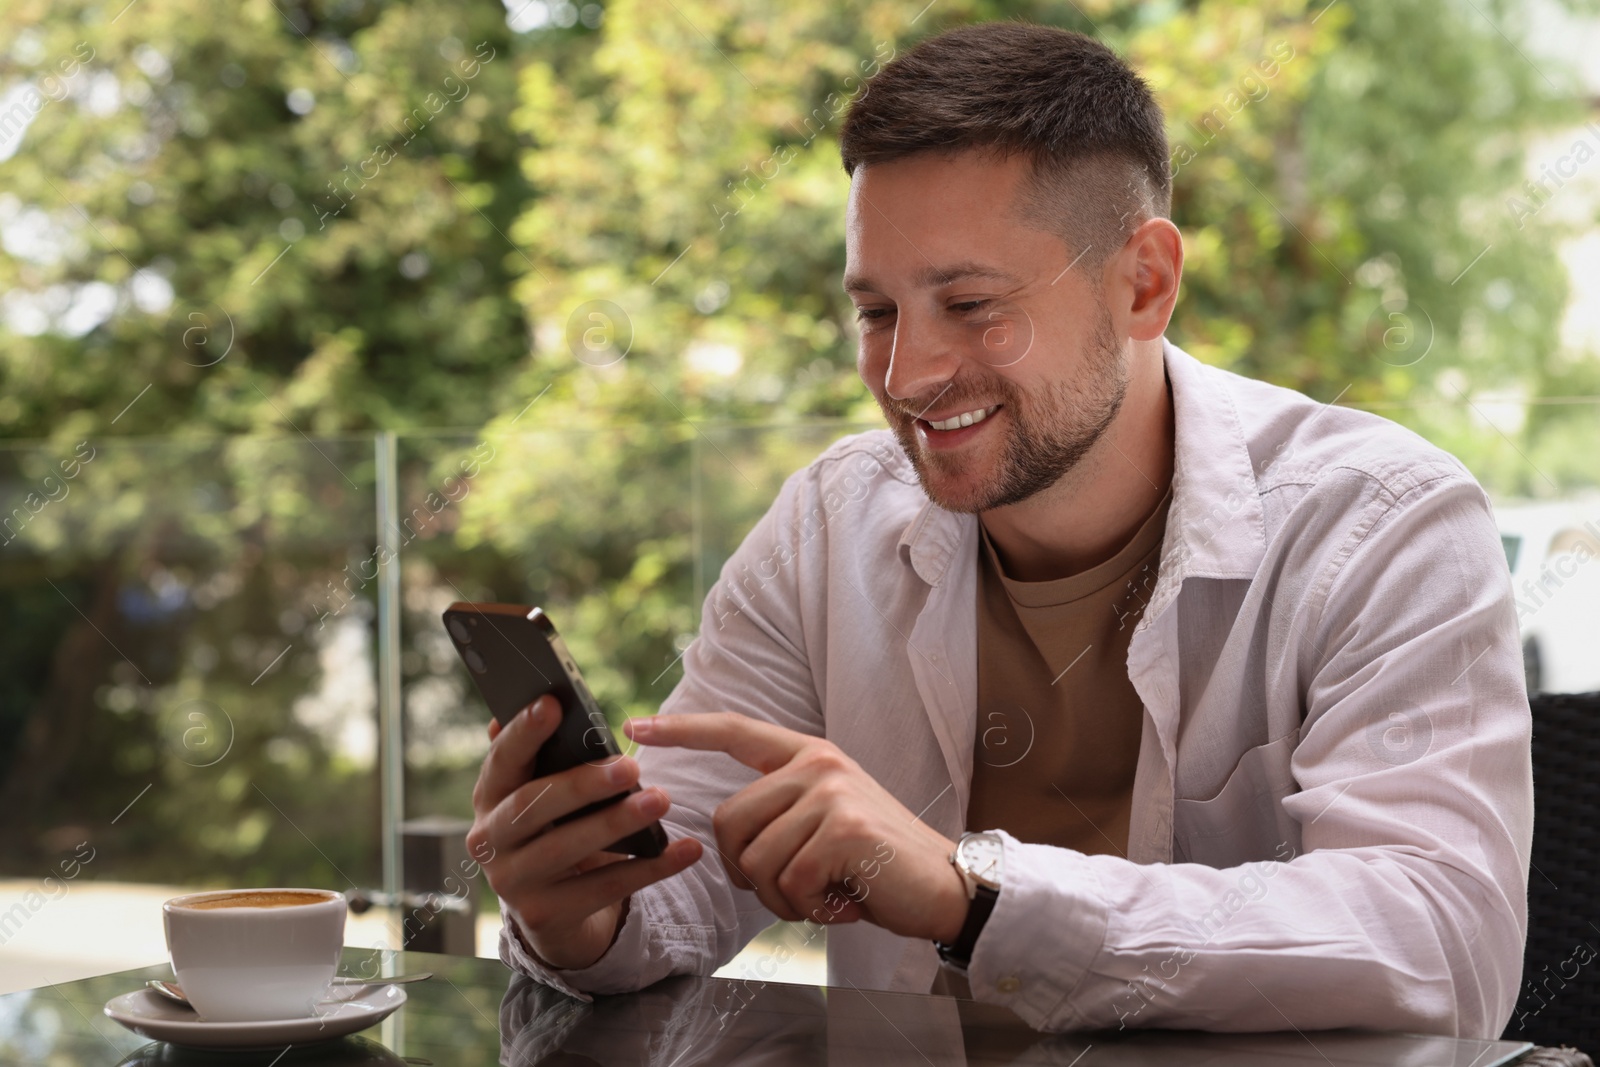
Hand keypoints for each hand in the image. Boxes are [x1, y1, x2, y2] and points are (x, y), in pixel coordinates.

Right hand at [467, 696, 702, 970]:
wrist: (552, 911)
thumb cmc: (555, 830)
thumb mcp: (543, 794)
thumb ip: (546, 757)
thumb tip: (550, 701)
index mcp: (489, 797)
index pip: (502, 760)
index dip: (524, 732)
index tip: (553, 703)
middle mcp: (489, 839)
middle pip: (533, 806)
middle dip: (583, 784)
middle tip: (631, 766)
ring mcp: (513, 882)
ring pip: (568, 849)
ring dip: (617, 824)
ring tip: (661, 800)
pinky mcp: (546, 915)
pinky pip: (605, 888)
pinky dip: (649, 868)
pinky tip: (686, 850)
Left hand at [624, 712, 969, 942]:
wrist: (945, 886)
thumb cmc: (876, 864)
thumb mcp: (825, 821)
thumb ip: (780, 812)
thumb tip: (720, 833)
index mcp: (808, 755)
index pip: (734, 731)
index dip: (684, 729)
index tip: (638, 726)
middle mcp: (817, 764)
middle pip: (728, 823)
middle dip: (750, 873)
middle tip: (799, 886)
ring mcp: (831, 793)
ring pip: (754, 861)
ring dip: (785, 897)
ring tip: (829, 892)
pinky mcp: (844, 829)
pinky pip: (789, 883)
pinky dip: (811, 908)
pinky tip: (845, 900)